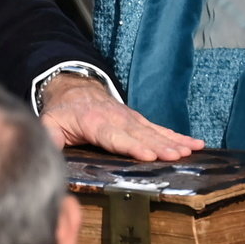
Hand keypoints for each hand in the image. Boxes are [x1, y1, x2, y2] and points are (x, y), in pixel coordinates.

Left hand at [39, 73, 202, 160]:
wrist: (75, 87)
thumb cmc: (63, 112)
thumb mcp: (50, 123)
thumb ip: (51, 139)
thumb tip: (49, 155)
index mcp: (93, 123)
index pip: (114, 137)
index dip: (132, 146)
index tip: (148, 155)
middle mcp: (116, 119)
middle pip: (139, 134)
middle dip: (159, 146)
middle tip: (176, 156)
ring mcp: (130, 119)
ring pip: (153, 131)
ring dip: (173, 141)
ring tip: (190, 150)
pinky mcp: (139, 120)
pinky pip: (160, 129)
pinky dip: (178, 136)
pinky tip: (195, 144)